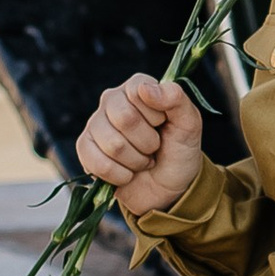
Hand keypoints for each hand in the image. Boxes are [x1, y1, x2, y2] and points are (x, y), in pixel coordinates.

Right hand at [75, 73, 203, 216]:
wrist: (167, 188)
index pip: (138, 92)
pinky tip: (127, 173)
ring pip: (113, 144)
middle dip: (148, 142)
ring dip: (136, 161)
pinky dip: (121, 175)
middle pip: (125, 118)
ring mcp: (95, 124)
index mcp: (137, 87)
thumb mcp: (189, 125)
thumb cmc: (178, 151)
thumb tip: (145, 88)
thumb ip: (176, 99)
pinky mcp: (85, 148)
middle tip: (154, 147)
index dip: (155, 116)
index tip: (163, 124)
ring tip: (142, 160)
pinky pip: (99, 164)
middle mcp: (112, 100)